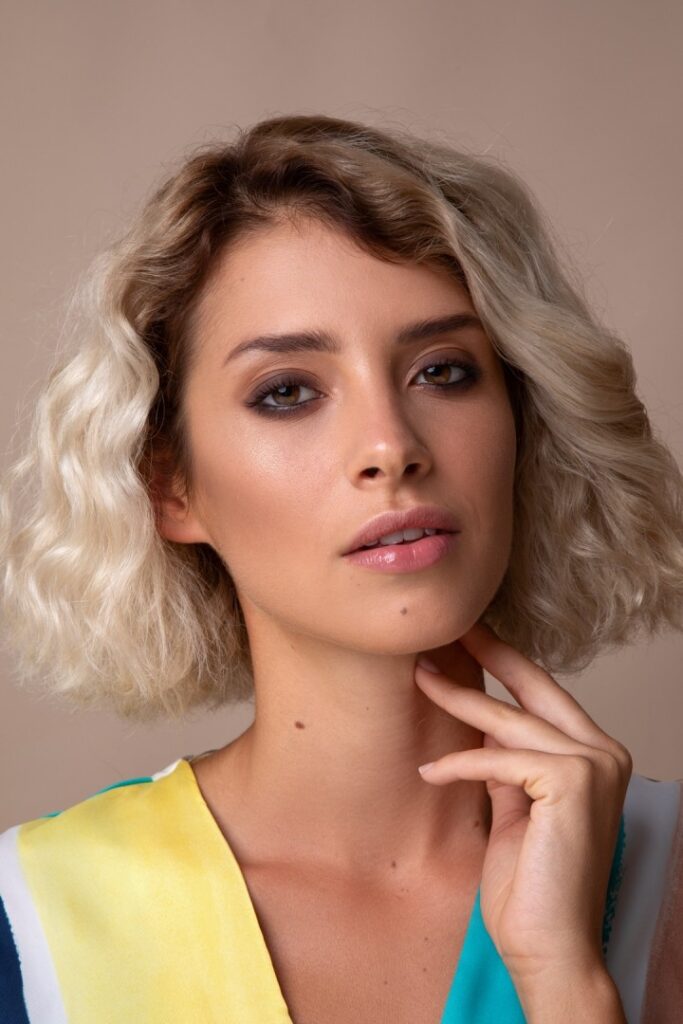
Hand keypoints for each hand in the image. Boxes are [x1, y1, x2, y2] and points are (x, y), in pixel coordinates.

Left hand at [414, 621, 632, 991]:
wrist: (549, 950)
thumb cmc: (530, 888)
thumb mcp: (514, 808)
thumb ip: (507, 765)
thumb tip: (484, 727)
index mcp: (595, 756)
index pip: (544, 696)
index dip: (504, 663)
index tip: (468, 637)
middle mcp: (604, 753)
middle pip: (533, 689)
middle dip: (487, 654)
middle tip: (446, 629)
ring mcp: (594, 765)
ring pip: (510, 720)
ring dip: (459, 699)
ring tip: (421, 678)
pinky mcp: (573, 783)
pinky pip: (499, 760)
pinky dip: (460, 764)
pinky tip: (429, 771)